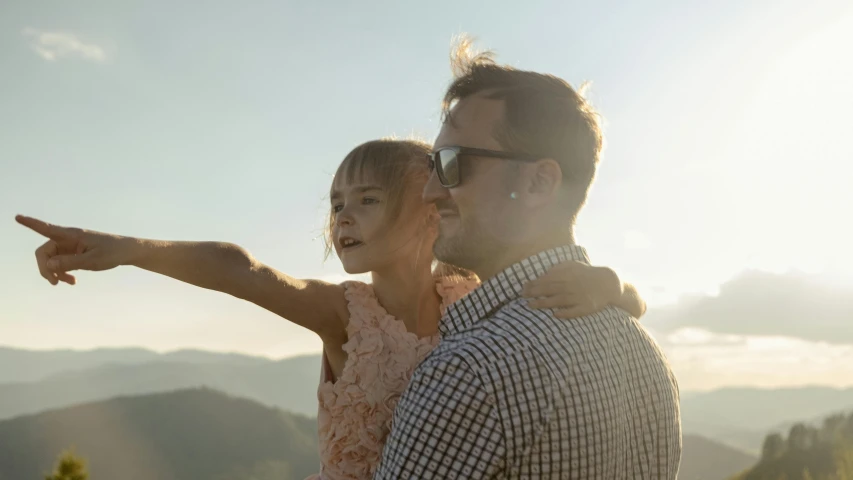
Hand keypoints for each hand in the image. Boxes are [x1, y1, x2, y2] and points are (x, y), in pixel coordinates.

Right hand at [15, 215, 132, 284]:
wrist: (127, 252)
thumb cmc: (112, 252)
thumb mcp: (92, 260)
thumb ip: (70, 262)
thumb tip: (48, 264)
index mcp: (72, 235)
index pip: (47, 228)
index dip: (30, 223)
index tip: (17, 217)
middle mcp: (68, 239)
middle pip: (44, 252)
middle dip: (45, 268)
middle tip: (54, 282)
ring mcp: (70, 247)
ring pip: (51, 260)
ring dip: (55, 273)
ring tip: (68, 283)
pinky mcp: (74, 254)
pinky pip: (60, 264)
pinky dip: (62, 273)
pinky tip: (72, 281)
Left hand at [522, 261, 621, 318]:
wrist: (609, 283)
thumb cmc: (588, 274)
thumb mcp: (574, 265)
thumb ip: (559, 267)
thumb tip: (545, 272)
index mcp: (569, 275)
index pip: (548, 279)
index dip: (535, 283)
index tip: (524, 286)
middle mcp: (572, 286)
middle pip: (551, 289)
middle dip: (535, 292)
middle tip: (522, 296)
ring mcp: (579, 297)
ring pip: (559, 300)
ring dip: (544, 303)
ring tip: (531, 305)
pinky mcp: (587, 307)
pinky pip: (575, 311)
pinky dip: (565, 313)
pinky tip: (555, 315)